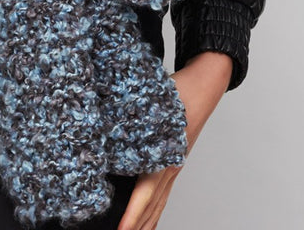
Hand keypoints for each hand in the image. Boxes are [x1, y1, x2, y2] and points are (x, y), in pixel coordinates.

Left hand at [116, 52, 232, 229]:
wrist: (203, 87)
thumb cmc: (175, 92)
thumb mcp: (147, 102)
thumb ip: (127, 120)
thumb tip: (100, 129)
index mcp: (162, 155)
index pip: (144, 194)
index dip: (131, 215)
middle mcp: (169, 166)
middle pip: (151, 207)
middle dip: (136, 226)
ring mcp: (173, 167)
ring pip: (158, 204)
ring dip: (145, 223)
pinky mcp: (173, 163)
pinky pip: (162, 195)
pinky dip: (154, 212)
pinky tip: (148, 221)